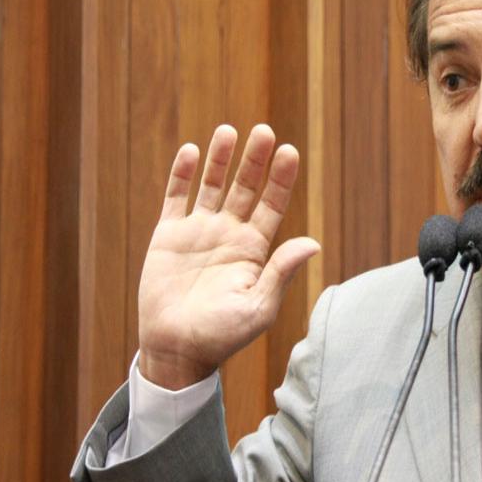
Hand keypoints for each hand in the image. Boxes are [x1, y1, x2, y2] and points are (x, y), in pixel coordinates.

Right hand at [138, 124, 319, 388]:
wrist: (176, 350)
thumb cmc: (222, 335)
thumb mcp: (258, 307)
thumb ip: (281, 273)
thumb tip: (313, 243)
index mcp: (254, 249)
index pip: (272, 204)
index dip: (281, 178)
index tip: (289, 152)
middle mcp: (229, 234)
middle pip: (245, 187)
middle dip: (255, 159)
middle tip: (264, 131)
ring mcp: (199, 231)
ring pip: (212, 185)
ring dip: (220, 158)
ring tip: (229, 131)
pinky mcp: (168, 235)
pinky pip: (177, 198)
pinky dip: (183, 174)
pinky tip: (191, 151)